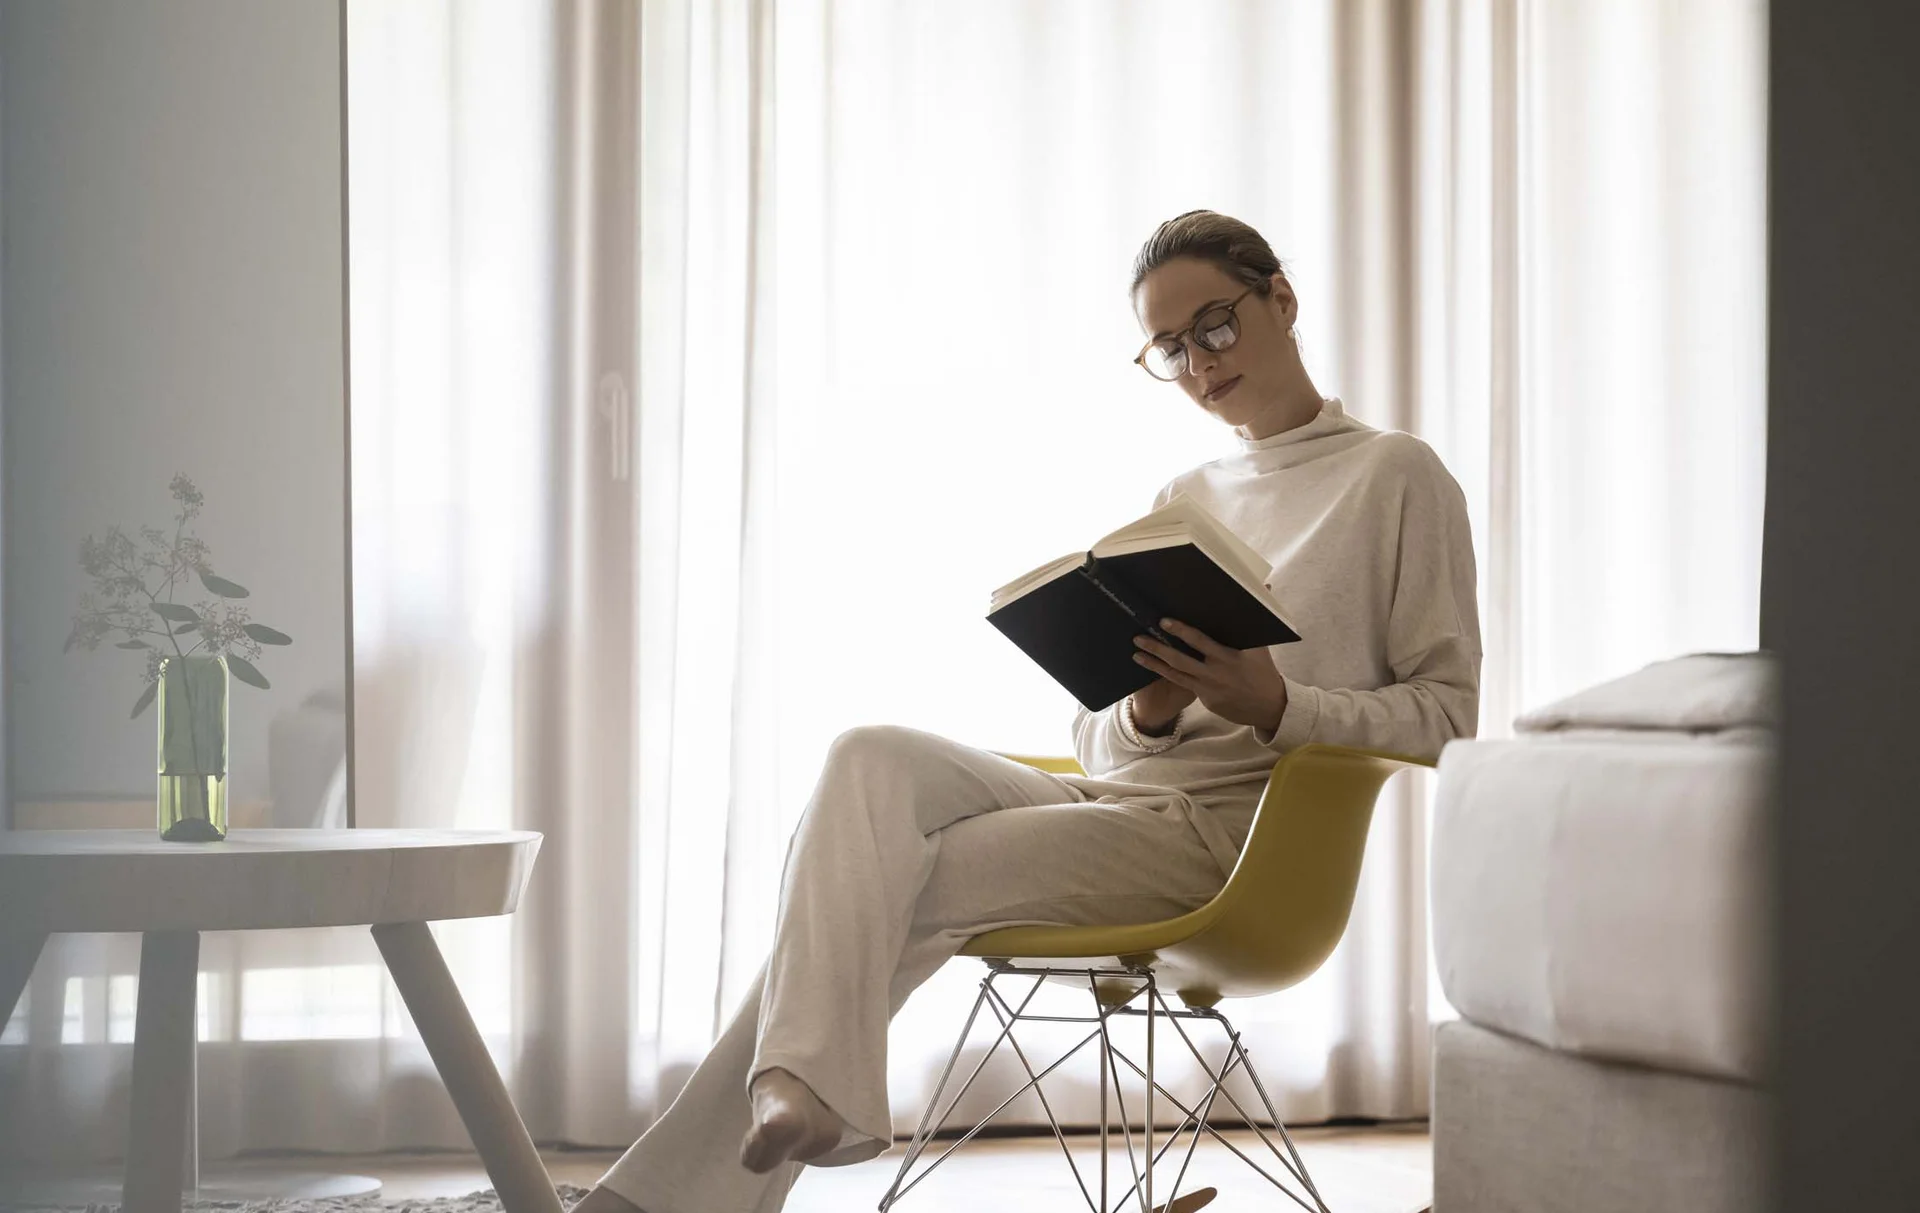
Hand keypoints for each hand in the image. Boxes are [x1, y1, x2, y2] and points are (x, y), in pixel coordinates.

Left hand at [1132, 618, 1288, 731]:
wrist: (1269, 707)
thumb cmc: (1263, 670)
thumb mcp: (1261, 645)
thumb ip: (1256, 615)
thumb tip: (1266, 586)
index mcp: (1229, 655)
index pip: (1200, 641)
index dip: (1181, 631)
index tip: (1164, 621)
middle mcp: (1216, 672)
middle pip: (1181, 659)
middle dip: (1158, 648)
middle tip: (1139, 637)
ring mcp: (1209, 688)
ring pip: (1176, 674)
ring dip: (1154, 663)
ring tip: (1136, 654)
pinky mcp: (1205, 700)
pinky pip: (1182, 685)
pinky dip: (1166, 675)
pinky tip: (1152, 668)